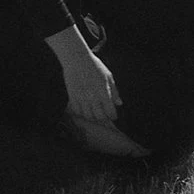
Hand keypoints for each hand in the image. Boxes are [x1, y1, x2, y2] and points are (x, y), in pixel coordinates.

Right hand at [47, 25, 145, 156]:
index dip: (115, 121)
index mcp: (105, 90)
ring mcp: (82, 97)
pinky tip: (85, 118)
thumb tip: (121, 102)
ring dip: (95, 122)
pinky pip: (78, 111)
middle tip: (115, 136)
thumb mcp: (108, 75)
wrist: (74, 57)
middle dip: (107, 125)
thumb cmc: (94, 65)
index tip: (119, 126)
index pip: (111, 112)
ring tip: (100, 128)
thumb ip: (114, 89)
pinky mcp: (73, 97)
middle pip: (101, 117)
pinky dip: (82, 116)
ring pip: (89, 116)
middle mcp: (94, 96)